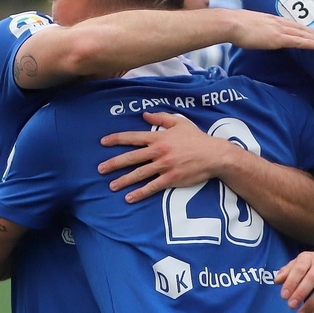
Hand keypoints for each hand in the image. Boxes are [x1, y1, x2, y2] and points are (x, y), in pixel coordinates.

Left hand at [99, 112, 230, 202]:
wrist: (214, 155)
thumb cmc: (197, 138)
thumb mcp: (180, 123)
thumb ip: (161, 118)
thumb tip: (144, 115)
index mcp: (159, 137)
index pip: (133, 137)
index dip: (117, 139)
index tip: (103, 142)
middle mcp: (159, 151)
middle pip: (131, 157)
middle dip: (114, 163)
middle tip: (100, 169)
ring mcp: (164, 166)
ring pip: (139, 174)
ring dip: (124, 180)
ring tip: (111, 185)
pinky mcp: (171, 179)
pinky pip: (152, 186)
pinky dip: (140, 193)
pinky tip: (129, 197)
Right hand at [222, 10, 313, 51]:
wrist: (231, 23)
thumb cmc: (233, 25)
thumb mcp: (246, 25)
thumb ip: (253, 28)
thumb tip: (252, 32)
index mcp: (269, 19)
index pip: (289, 23)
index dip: (300, 27)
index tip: (308, 31)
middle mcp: (277, 22)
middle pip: (299, 27)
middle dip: (311, 32)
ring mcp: (278, 30)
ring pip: (301, 34)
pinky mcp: (278, 38)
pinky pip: (297, 41)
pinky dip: (309, 43)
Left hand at [275, 250, 313, 312]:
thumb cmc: (313, 263)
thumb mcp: (299, 262)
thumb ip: (287, 271)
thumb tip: (276, 281)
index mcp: (308, 258)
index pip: (299, 269)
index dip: (291, 282)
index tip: (284, 296)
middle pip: (312, 279)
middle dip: (300, 294)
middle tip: (291, 306)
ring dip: (311, 304)